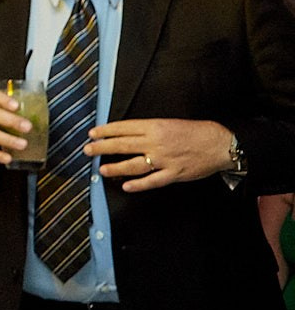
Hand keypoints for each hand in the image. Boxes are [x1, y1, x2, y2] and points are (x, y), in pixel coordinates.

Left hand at [92, 118, 237, 191]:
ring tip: (102, 169)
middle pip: (123, 145)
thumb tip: (127, 134)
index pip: (124, 128)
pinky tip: (126, 186)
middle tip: (88, 150)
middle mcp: (157, 142)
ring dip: (116, 167)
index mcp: (155, 126)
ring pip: (135, 164)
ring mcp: (165, 159)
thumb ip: (149, 129)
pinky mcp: (174, 174)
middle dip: (103, 147)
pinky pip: (153, 181)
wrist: (220, 143)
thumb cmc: (195, 131)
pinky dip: (139, 184)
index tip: (92, 133)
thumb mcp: (169, 123)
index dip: (106, 131)